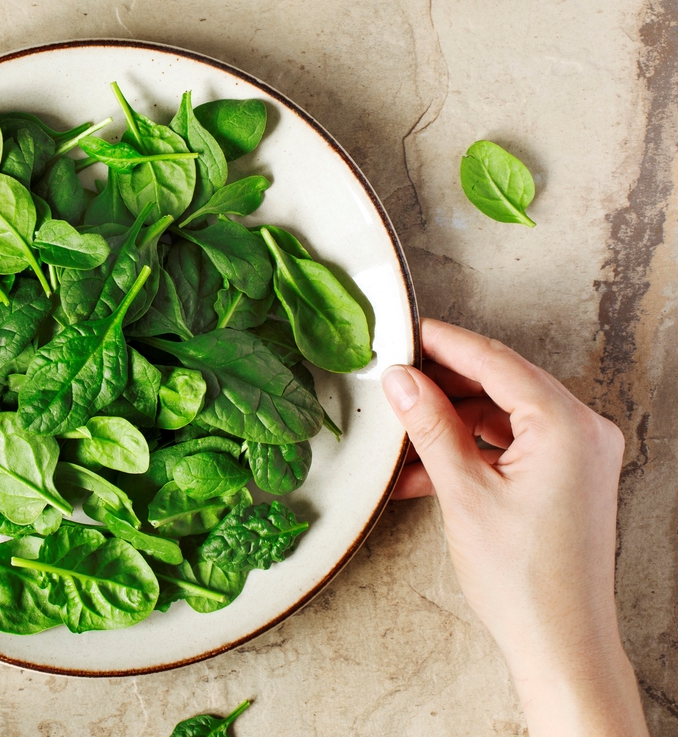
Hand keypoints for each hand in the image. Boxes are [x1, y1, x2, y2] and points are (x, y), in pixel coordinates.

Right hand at [382, 319, 646, 735]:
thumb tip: (401, 380)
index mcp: (566, 425)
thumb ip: (430, 427)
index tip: (403, 333)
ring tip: (402, 434)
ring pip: (502, 414)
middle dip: (442, 384)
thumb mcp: (463, 493)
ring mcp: (579, 454)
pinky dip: (469, 449)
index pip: (494, 361)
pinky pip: (512, 444)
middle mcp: (583, 431)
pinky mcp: (567, 477)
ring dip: (450, 422)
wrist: (561, 643)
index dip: (442, 343)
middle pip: (501, 383)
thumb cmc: (524, 579)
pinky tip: (424, 468)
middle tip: (394, 379)